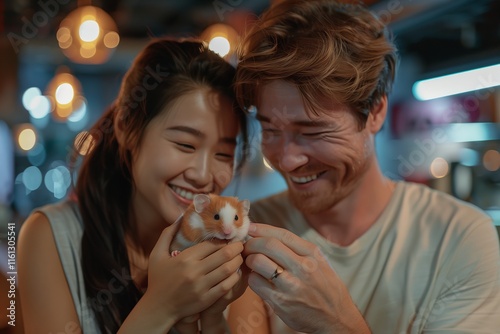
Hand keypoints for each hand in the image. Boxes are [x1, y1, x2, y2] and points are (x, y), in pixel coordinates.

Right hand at [144, 221, 244, 325]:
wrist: (158, 309)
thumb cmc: (157, 279)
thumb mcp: (156, 254)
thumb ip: (167, 234)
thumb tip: (180, 217)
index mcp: (184, 258)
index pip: (211, 244)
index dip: (223, 240)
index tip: (229, 238)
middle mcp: (194, 271)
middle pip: (224, 255)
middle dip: (236, 248)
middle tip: (240, 245)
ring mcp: (201, 287)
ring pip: (228, 269)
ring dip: (238, 261)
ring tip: (240, 257)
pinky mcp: (206, 299)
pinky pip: (227, 285)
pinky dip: (235, 277)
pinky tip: (236, 273)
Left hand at [243, 223, 369, 333]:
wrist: (336, 318)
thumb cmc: (326, 288)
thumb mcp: (320, 262)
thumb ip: (298, 249)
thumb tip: (269, 235)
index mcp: (312, 254)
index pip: (282, 234)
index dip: (262, 228)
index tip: (250, 228)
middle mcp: (303, 267)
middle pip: (267, 245)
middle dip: (252, 243)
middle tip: (247, 247)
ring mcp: (291, 285)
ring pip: (257, 261)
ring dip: (250, 260)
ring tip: (252, 263)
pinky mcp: (280, 302)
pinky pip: (255, 282)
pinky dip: (252, 278)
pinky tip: (258, 279)